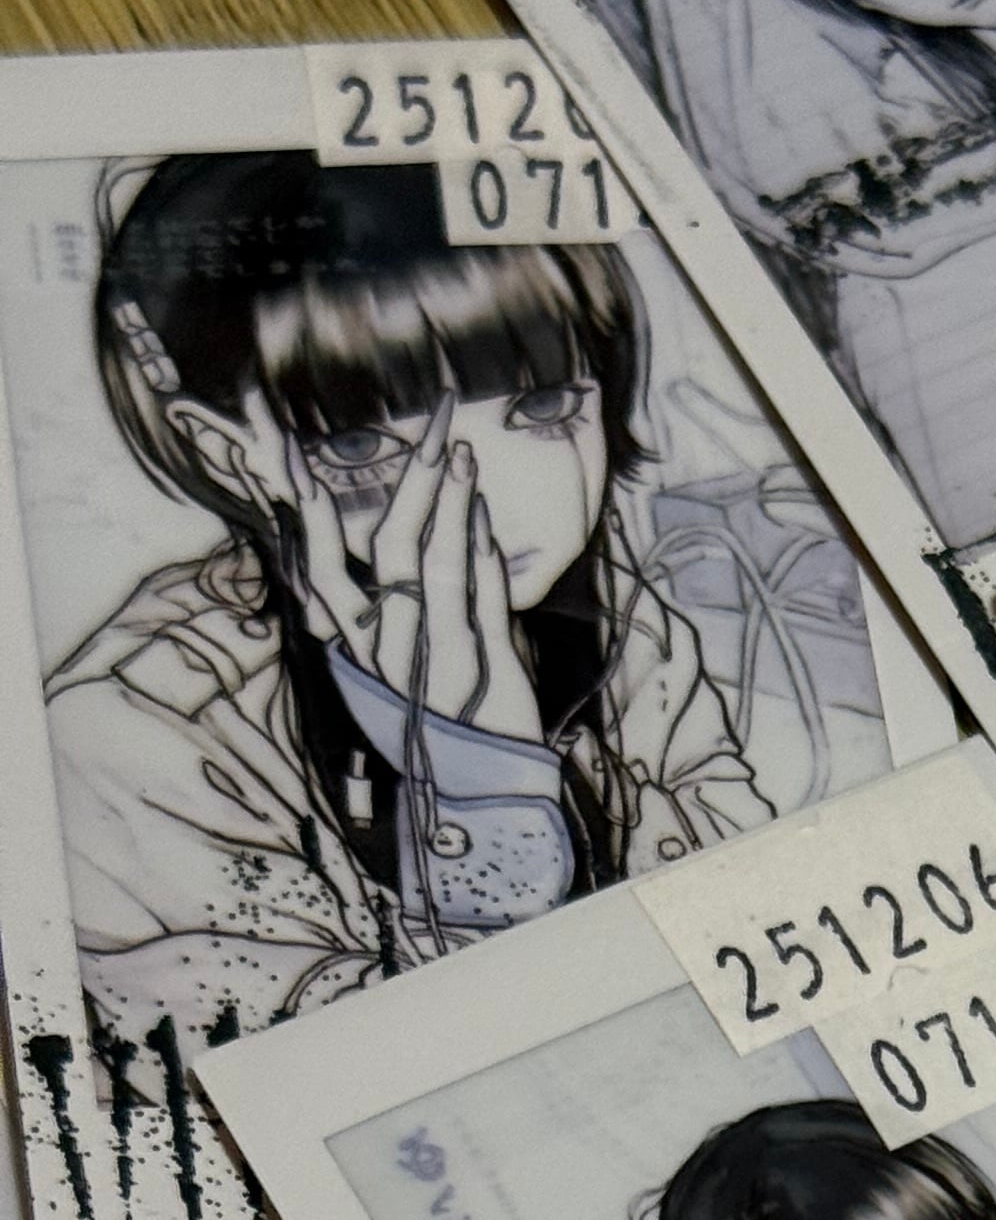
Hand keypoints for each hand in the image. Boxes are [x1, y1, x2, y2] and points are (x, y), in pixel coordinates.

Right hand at [282, 391, 544, 744]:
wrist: (483, 794)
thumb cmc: (443, 720)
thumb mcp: (406, 661)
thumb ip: (399, 602)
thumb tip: (418, 531)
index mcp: (354, 645)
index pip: (319, 563)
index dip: (302, 502)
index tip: (288, 441)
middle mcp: (384, 650)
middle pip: (385, 549)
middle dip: (409, 479)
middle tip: (433, 424)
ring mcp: (432, 658)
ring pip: (431, 564)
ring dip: (447, 501)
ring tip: (459, 451)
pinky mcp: (480, 671)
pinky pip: (477, 598)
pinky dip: (479, 550)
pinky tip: (481, 508)